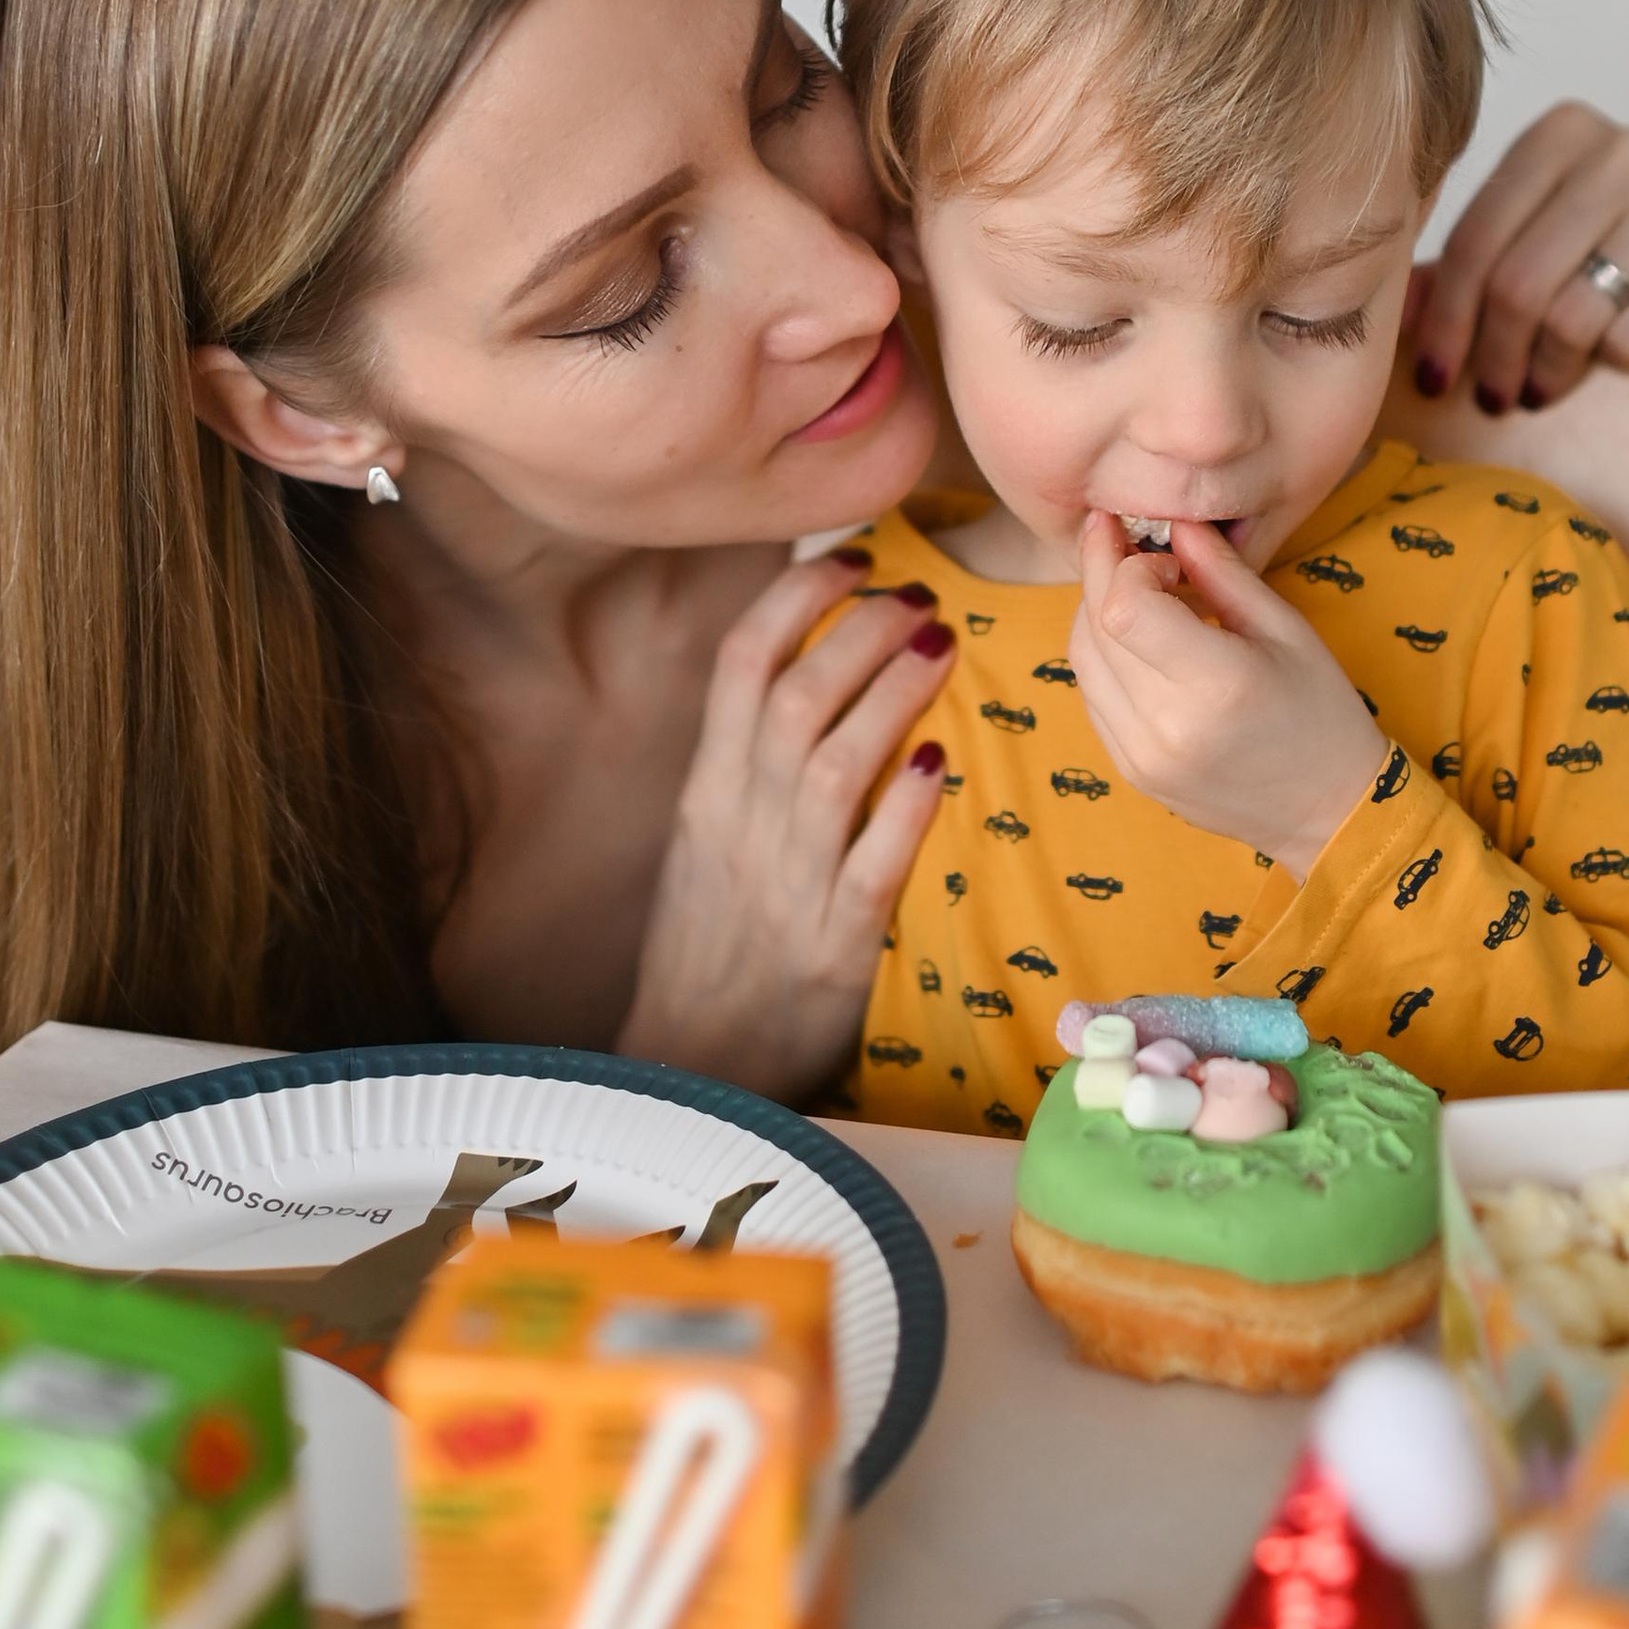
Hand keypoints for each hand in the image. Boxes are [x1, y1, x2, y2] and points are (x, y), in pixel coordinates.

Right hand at [617, 552, 953, 1103]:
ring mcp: (786, 884)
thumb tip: (808, 683)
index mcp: (709, 793)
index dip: (799, 599)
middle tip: (920, 596)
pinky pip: (871, 865)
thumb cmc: (708, 952)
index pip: (743, 664)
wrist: (687, 1069)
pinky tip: (942, 763)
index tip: (852, 559)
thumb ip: (748, 770)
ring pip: (835, 763)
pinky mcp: (833, 948)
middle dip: (860, 630)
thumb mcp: (707, 847)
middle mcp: (742, 825)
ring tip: (942, 645)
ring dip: (891, 694)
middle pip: (795, 695)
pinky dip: (905, 809)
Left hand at [1070, 514, 1385, 882]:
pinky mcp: (1130, 771)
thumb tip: (1176, 523)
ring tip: (1140, 591)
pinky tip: (1139, 641)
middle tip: (1124, 541)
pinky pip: (1093, 696)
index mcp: (1217, 684)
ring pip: (1083, 660)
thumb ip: (1222, 572)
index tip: (1167, 558)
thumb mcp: (1286, 629)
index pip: (1124, 607)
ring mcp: (1141, 755)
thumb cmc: (1321, 711)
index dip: (1130, 565)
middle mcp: (1167, 725)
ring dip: (1097, 612)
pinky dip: (1104, 656)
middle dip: (1103, 572)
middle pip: (1095, 627)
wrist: (1328, 810)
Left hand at [1400, 103, 1628, 414]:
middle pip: (1519, 281)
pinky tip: (1617, 366)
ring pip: (1573, 316)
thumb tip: (1390, 310)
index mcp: (1566, 131)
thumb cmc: (1612, 268)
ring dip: (1548, 370)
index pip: (1477, 237)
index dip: (1444, 320)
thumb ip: (1463, 273)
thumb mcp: (1530, 254)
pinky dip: (1614, 366)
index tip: (1432, 378)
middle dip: (1493, 357)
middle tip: (1492, 399)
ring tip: (1542, 389)